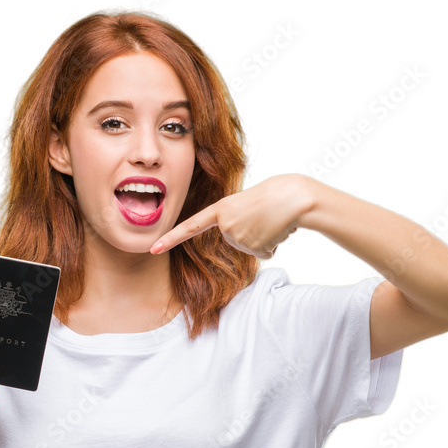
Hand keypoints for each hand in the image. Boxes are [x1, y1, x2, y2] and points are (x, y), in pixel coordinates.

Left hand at [149, 173, 315, 258]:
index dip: (171, 238)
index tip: (153, 249)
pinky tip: (278, 230)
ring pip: (251, 248)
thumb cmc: (277, 193)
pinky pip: (263, 253)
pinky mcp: (253, 249)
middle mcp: (225, 226)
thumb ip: (240, 220)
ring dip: (265, 238)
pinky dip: (273, 244)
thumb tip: (251, 244)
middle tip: (265, 214)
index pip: (191, 226)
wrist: (294, 197)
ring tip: (273, 220)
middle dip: (253, 231)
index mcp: (221, 209)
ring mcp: (238, 238)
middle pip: (235, 240)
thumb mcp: (249, 203)